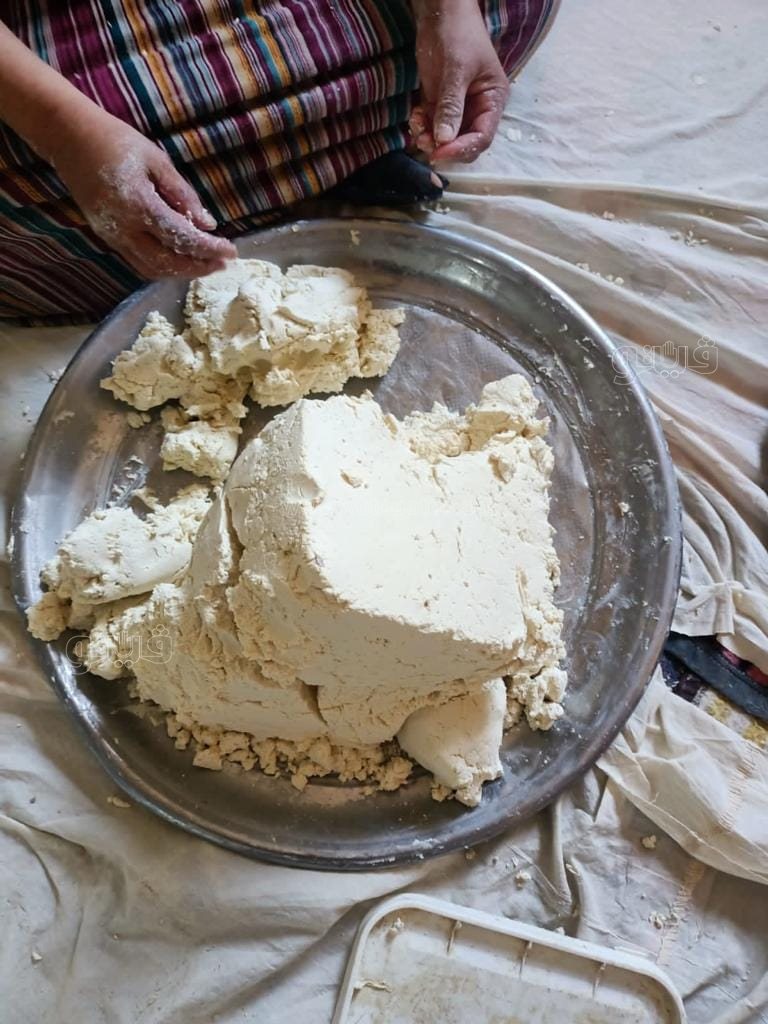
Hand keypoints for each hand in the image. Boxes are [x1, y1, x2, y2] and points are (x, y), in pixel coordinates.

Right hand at [53, 113, 236, 278]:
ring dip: (181, 272)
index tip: (231, 251)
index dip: (209, 249)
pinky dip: (163, 267)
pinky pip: (138, 263)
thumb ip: (183, 194)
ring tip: (205, 264)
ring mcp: (113, 236)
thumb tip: (208, 223)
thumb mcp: (156, 160)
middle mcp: (125, 228)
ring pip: (152, 269)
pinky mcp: (108, 238)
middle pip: (168, 263)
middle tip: (222, 263)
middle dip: (199, 267)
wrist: (70, 138)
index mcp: (139, 205)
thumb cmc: (117, 141)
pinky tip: (180, 259)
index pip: (182, 238)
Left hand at [410, 0, 508, 163]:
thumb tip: (444, 140)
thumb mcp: (455, 69)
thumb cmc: (457, 33)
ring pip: (446, 138)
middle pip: (464, 143)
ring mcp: (458, 108)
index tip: (439, 153)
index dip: (461, 150)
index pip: (482, 137)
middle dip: (444, 146)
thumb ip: (451, 105)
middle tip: (423, 141)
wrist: (440, 10)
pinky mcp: (440, 104)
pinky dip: (422, 126)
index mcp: (492, 100)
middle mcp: (478, 108)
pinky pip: (432, 126)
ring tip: (416, 124)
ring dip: (429, 137)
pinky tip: (415, 115)